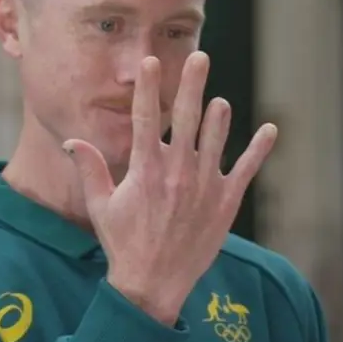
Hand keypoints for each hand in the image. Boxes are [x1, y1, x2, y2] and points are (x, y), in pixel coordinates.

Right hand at [63, 51, 277, 325]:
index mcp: (145, 170)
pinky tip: (270, 130)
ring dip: (219, 116)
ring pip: (215, 139)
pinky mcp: (225, 202)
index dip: (148, 87)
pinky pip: (246, 169)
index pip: (145, 118)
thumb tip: (72, 141)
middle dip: (191, 85)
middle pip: (185, 118)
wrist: (152, 284)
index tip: (151, 62)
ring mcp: (204, 186)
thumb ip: (90, 169)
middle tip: (200, 57)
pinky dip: (259, 149)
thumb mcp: (101, 206)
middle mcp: (177, 172)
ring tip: (219, 100)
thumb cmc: (123, 243)